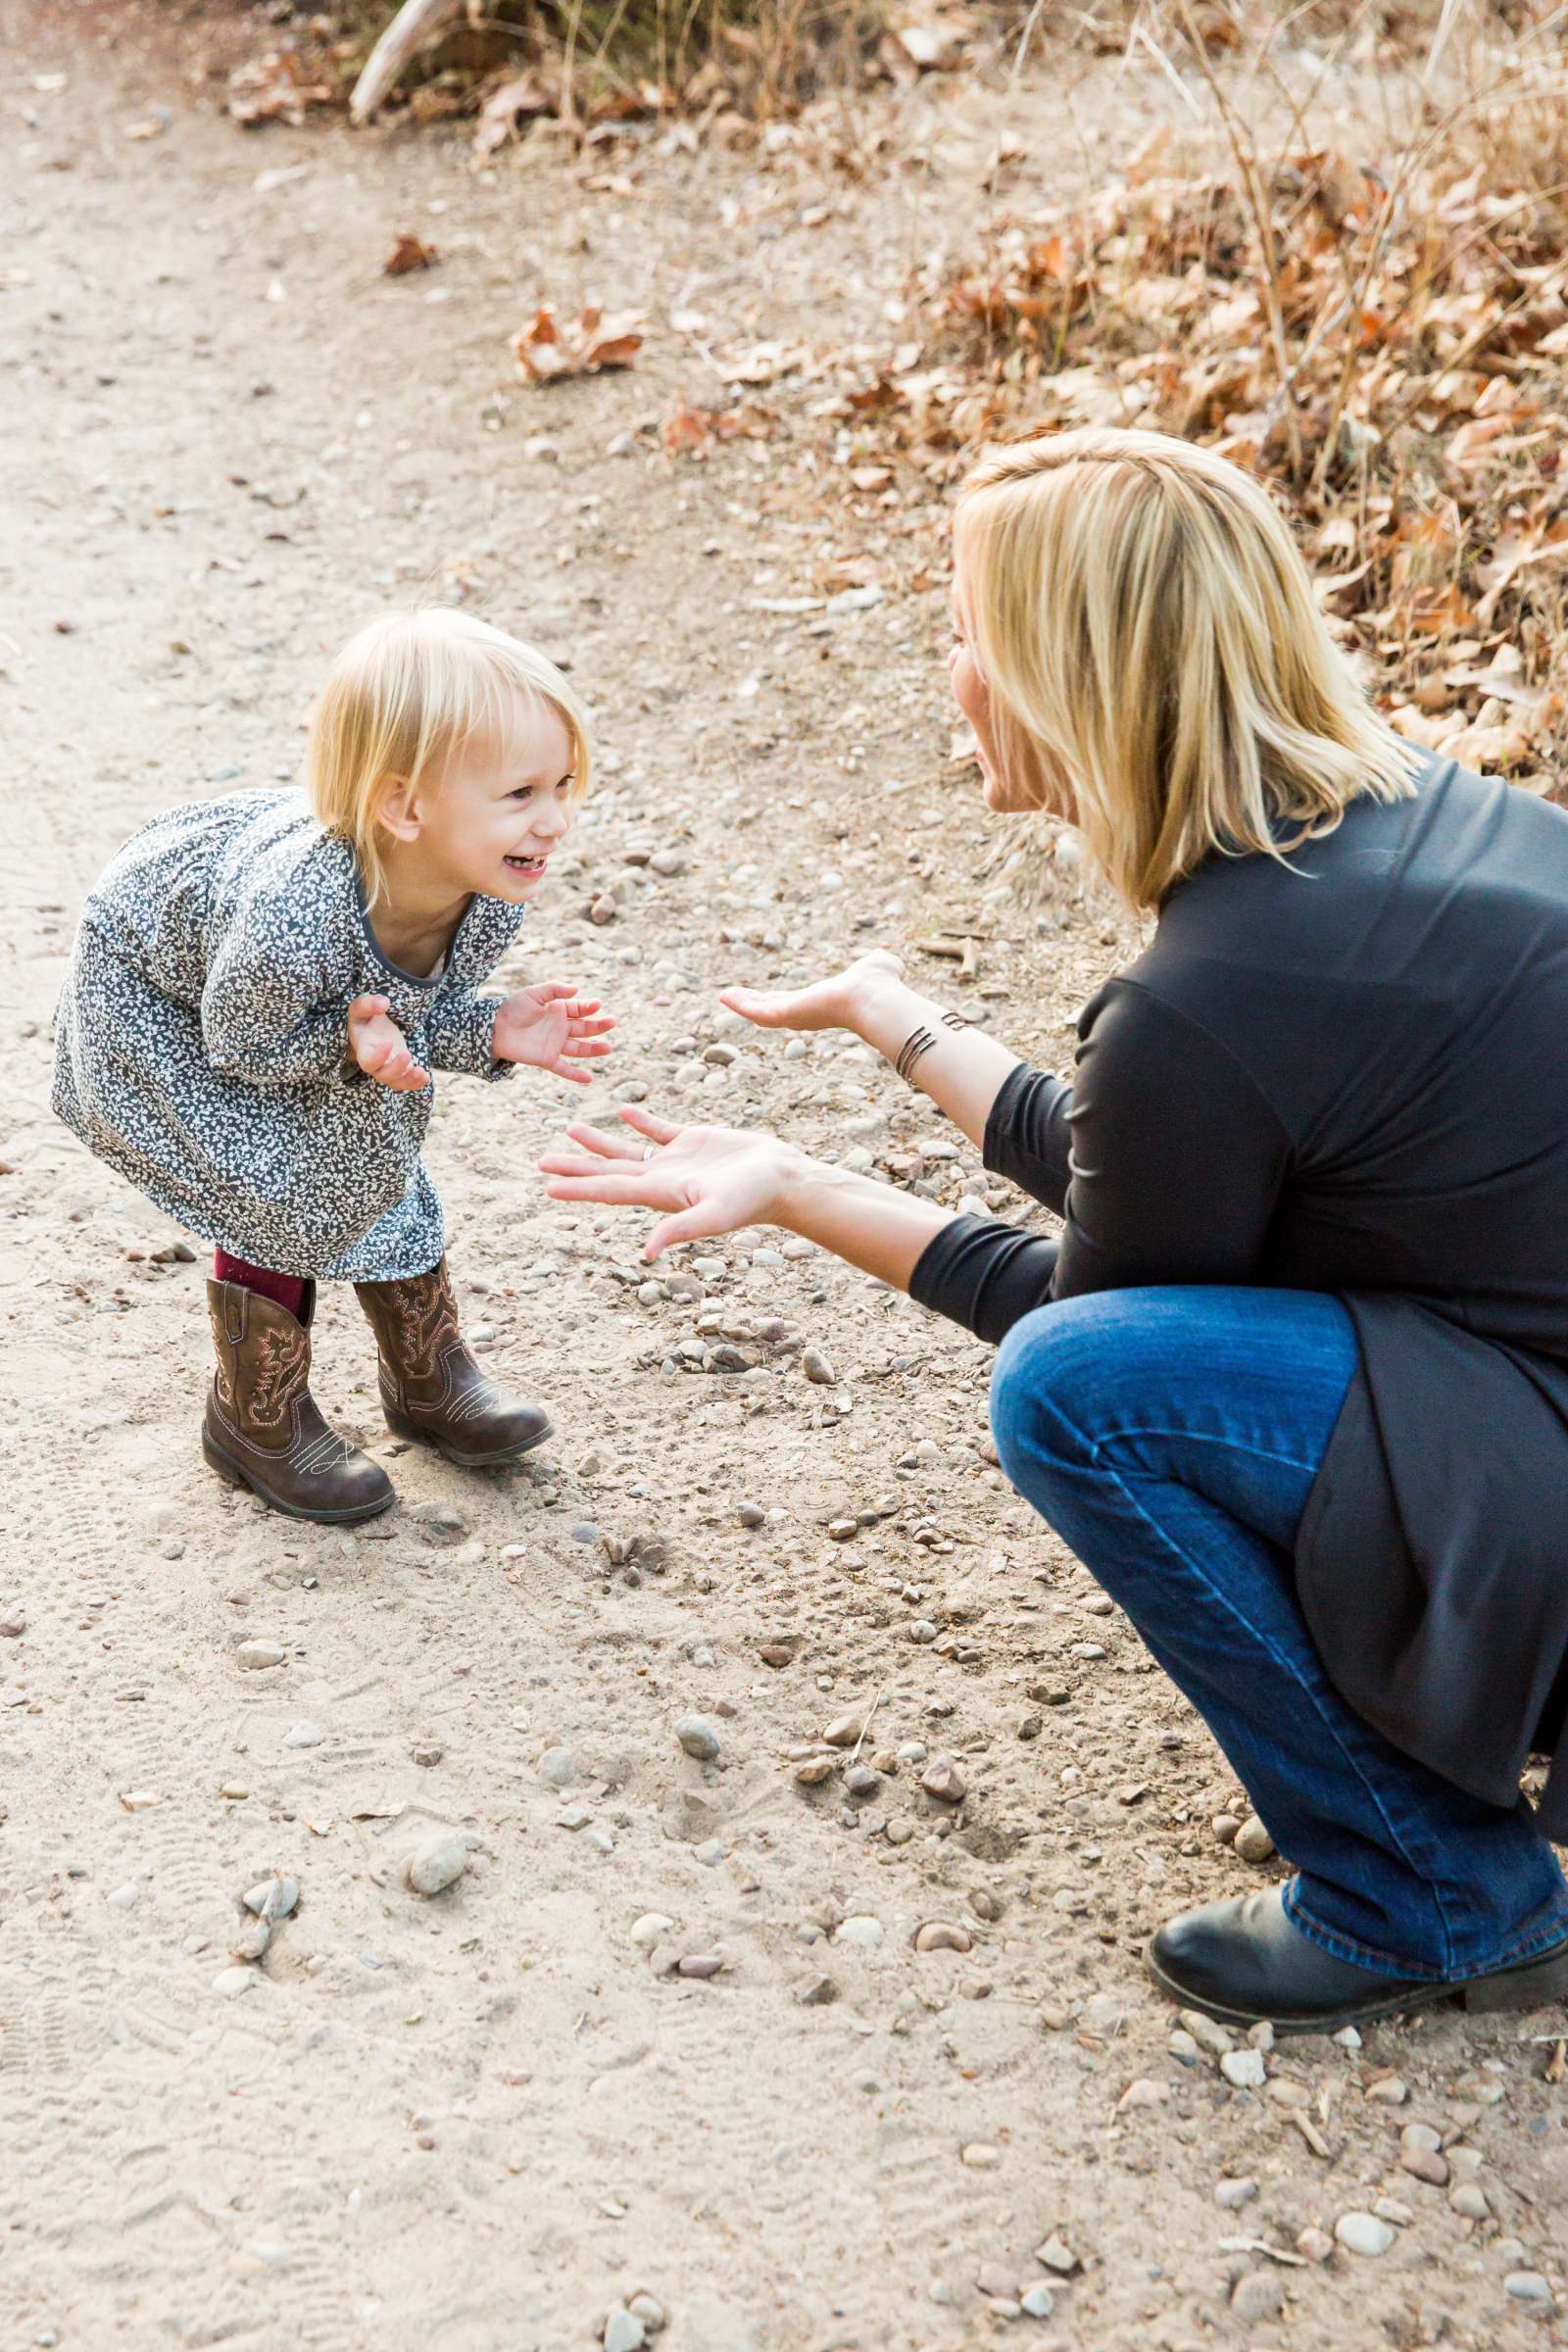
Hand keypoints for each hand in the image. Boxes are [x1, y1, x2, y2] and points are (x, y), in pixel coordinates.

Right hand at [347, 993, 429, 1091]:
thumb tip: (384, 1003)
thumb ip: (368, 1004)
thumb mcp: (360, 1008)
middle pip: (383, 1075)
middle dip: (396, 1069)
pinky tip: (425, 1076)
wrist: (373, 1026)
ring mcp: (388, 1068)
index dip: (377, 1057)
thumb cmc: (365, 1018)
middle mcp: (375, 1063)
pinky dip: (416, 1083)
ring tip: (421, 1072)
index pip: (367, 1061)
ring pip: (396, 1083)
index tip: (388, 1043)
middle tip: (407, 1054)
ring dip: (409, 1080)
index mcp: (363, 1049)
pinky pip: (406, 1083)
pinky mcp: (400, 1069)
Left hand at [493, 982, 614, 1085]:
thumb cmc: (512, 1008)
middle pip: (584, 1029)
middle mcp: (560, 1028)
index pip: (579, 1009)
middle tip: (612, 1022)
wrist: (493, 1028)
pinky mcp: (546, 1059)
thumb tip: (577, 989)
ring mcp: (555, 1044)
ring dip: (594, 1049)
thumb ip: (554, 991)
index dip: (589, 1007)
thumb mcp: (533, 994)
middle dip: (598, 1026)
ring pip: (579, 1048)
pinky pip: (564, 1068)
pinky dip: (575, 1075)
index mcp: (558, 1011)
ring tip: (608, 1048)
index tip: (597, 1005)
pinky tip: (589, 1079)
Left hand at [539, 1105, 801, 1258]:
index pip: (610, 1190)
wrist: (782, 1179)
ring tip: (571, 1130)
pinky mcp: (694, 1140)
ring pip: (628, 1149)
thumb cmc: (752, 1200)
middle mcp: (662, 1179)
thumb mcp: (715, 1216)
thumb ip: (680, 1230)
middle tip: (541, 1161)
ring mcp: (676, 1159)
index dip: (578, 1187)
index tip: (547, 1184)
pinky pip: (659, 1129)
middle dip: (575, 1167)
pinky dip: (639, 1122)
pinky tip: (623, 1112)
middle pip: (609, 1171)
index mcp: (660, 1194)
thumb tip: (646, 1253)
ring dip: (599, 1143)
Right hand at [720, 948, 903, 1037]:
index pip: (796, 1003)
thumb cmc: (881, 986)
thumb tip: (887, 960)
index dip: (780, 1000)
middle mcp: (807, 1013)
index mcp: (824, 1003)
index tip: (767, 997)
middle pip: (773, 1010)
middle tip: (734, 998)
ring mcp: (796, 1017)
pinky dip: (741, 1005)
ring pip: (762, 1013)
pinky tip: (726, 996)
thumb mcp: (878, 967)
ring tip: (724, 996)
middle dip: (754, 1003)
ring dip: (742, 1004)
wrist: (876, 1000)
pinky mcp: (787, 1015)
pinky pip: (758, 1012)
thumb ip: (879, 964)